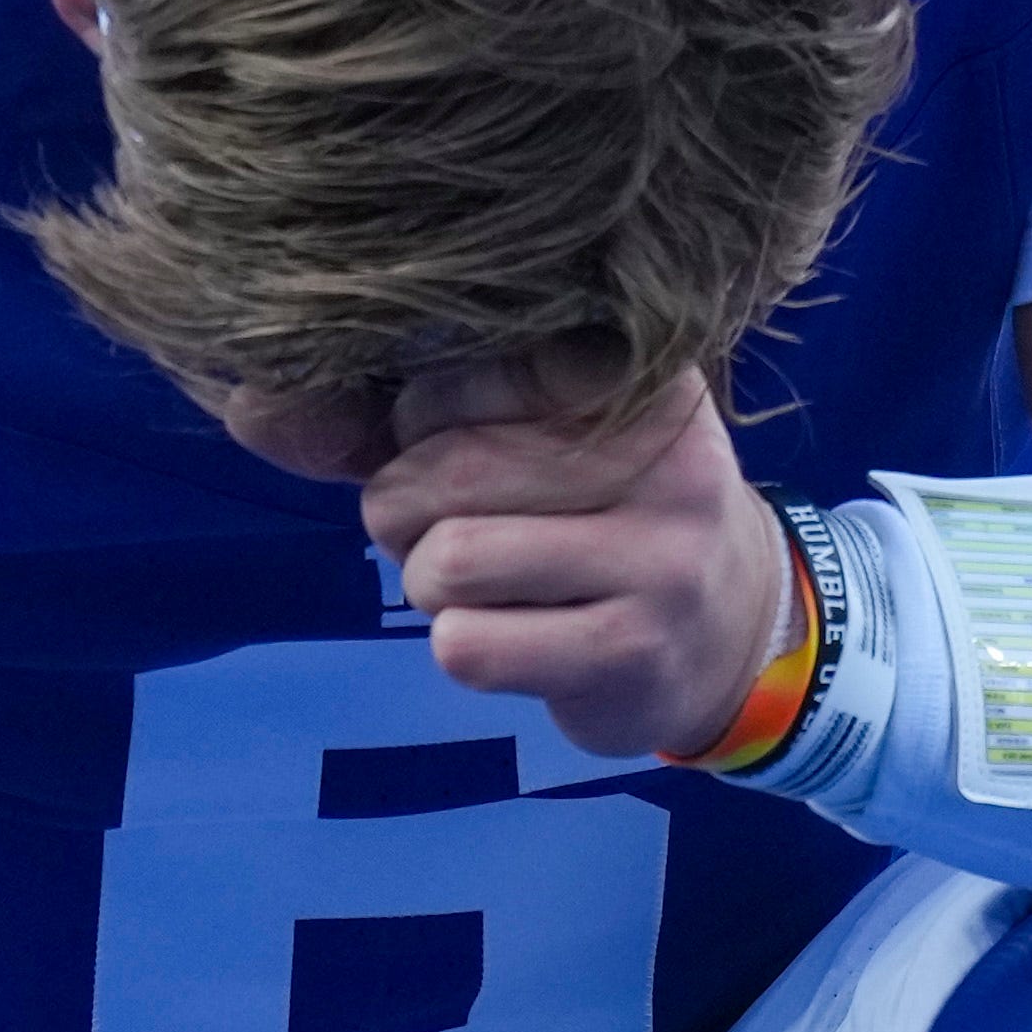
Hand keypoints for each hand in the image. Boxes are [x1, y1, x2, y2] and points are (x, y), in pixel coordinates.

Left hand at [362, 354, 790, 762]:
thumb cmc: (617, 510)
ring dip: (425, 582)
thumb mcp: (575, 427)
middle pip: (447, 469)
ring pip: (450, 559)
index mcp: (643, 377)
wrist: (736, 628)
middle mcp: (667, 458)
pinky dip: (458, 645)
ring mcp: (659, 561)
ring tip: (471, 586)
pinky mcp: (631, 654)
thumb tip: (294, 419)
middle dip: (403, 509)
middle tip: (439, 531)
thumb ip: (457, 405)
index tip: (451, 456)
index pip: (459, 379)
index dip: (416, 427)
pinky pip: (468, 645)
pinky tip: (510, 636)